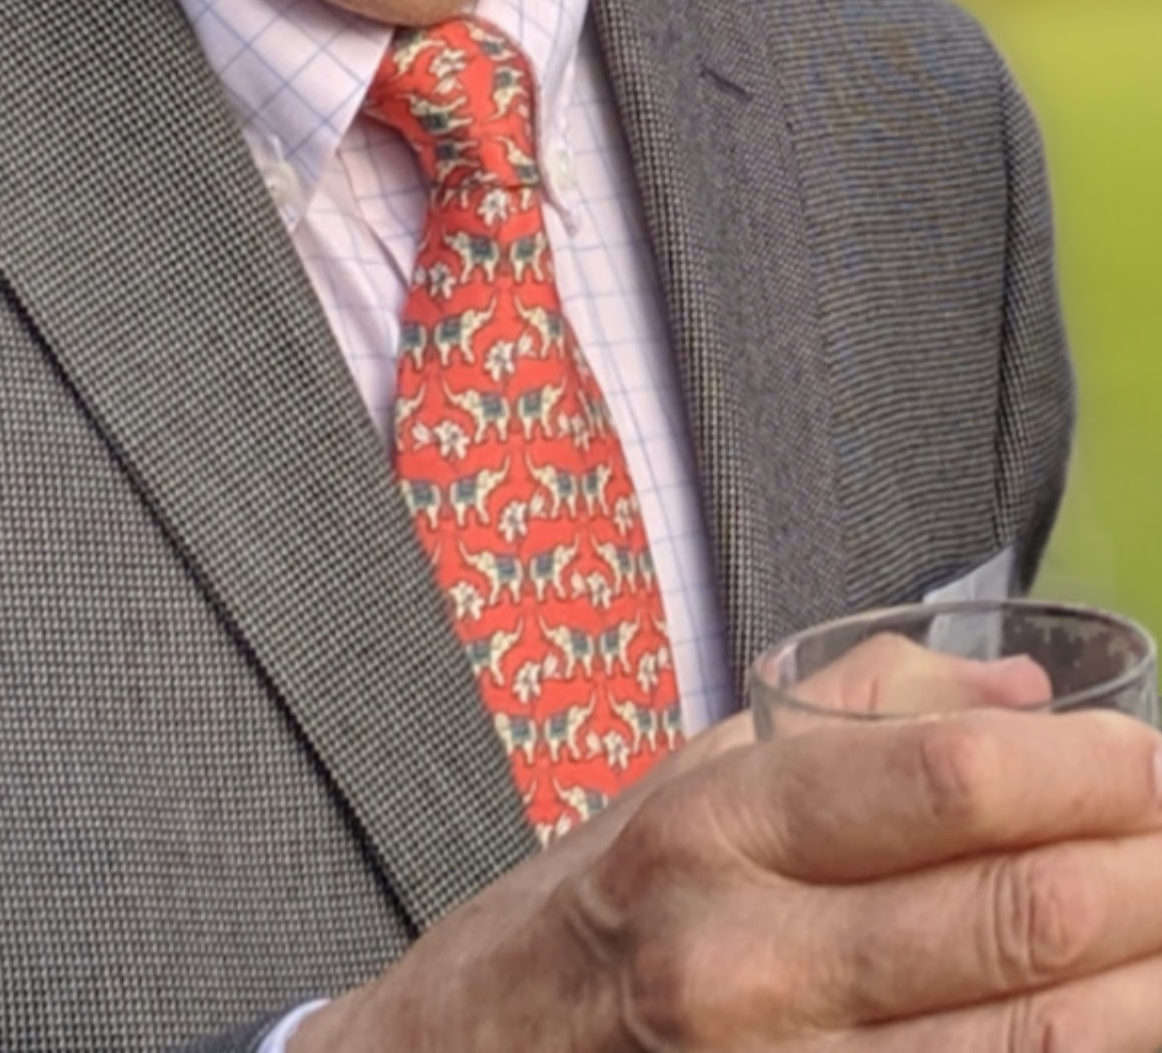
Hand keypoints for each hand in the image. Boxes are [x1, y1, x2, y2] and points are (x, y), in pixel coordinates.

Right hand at [296, 699, 1161, 1052]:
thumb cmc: (604, 906)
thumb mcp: (693, 769)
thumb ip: (858, 710)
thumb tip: (1029, 692)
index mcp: (718, 822)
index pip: (945, 778)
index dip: (1088, 768)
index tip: (1155, 756)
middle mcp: (745, 954)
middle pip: (1012, 914)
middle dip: (1148, 873)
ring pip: (1028, 1038)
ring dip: (1146, 985)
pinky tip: (1117, 1018)